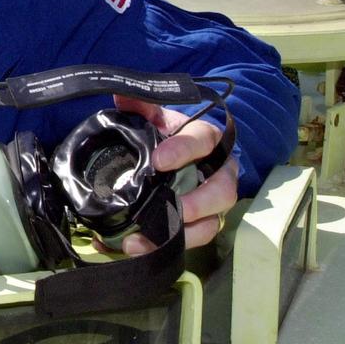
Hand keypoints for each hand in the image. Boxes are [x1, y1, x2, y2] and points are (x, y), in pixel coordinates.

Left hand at [112, 96, 236, 254]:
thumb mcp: (158, 116)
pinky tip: (139, 248)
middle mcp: (218, 173)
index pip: (203, 140)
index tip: (159, 161)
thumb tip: (121, 95)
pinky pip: (193, 240)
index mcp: (207, 139)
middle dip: (198, 202)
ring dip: (182, 234)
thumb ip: (141, 105)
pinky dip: (168, 246)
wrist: (180, 156)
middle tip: (174, 206)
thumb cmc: (170, 135)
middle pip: (222, 191)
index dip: (183, 150)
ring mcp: (213, 203)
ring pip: (211, 223)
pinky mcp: (202, 224)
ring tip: (145, 239)